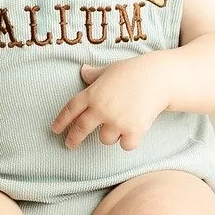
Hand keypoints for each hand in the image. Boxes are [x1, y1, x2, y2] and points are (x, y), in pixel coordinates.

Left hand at [51, 58, 168, 151]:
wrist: (159, 77)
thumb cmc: (133, 71)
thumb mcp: (109, 70)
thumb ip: (94, 74)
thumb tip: (82, 70)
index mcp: (92, 93)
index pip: (70, 109)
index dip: (61, 121)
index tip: (55, 130)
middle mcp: (101, 109)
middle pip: (81, 129)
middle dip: (73, 139)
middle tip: (70, 145)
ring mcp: (116, 121)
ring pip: (105, 139)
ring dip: (110, 135)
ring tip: (121, 123)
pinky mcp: (133, 131)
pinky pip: (125, 145)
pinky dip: (128, 141)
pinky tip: (134, 132)